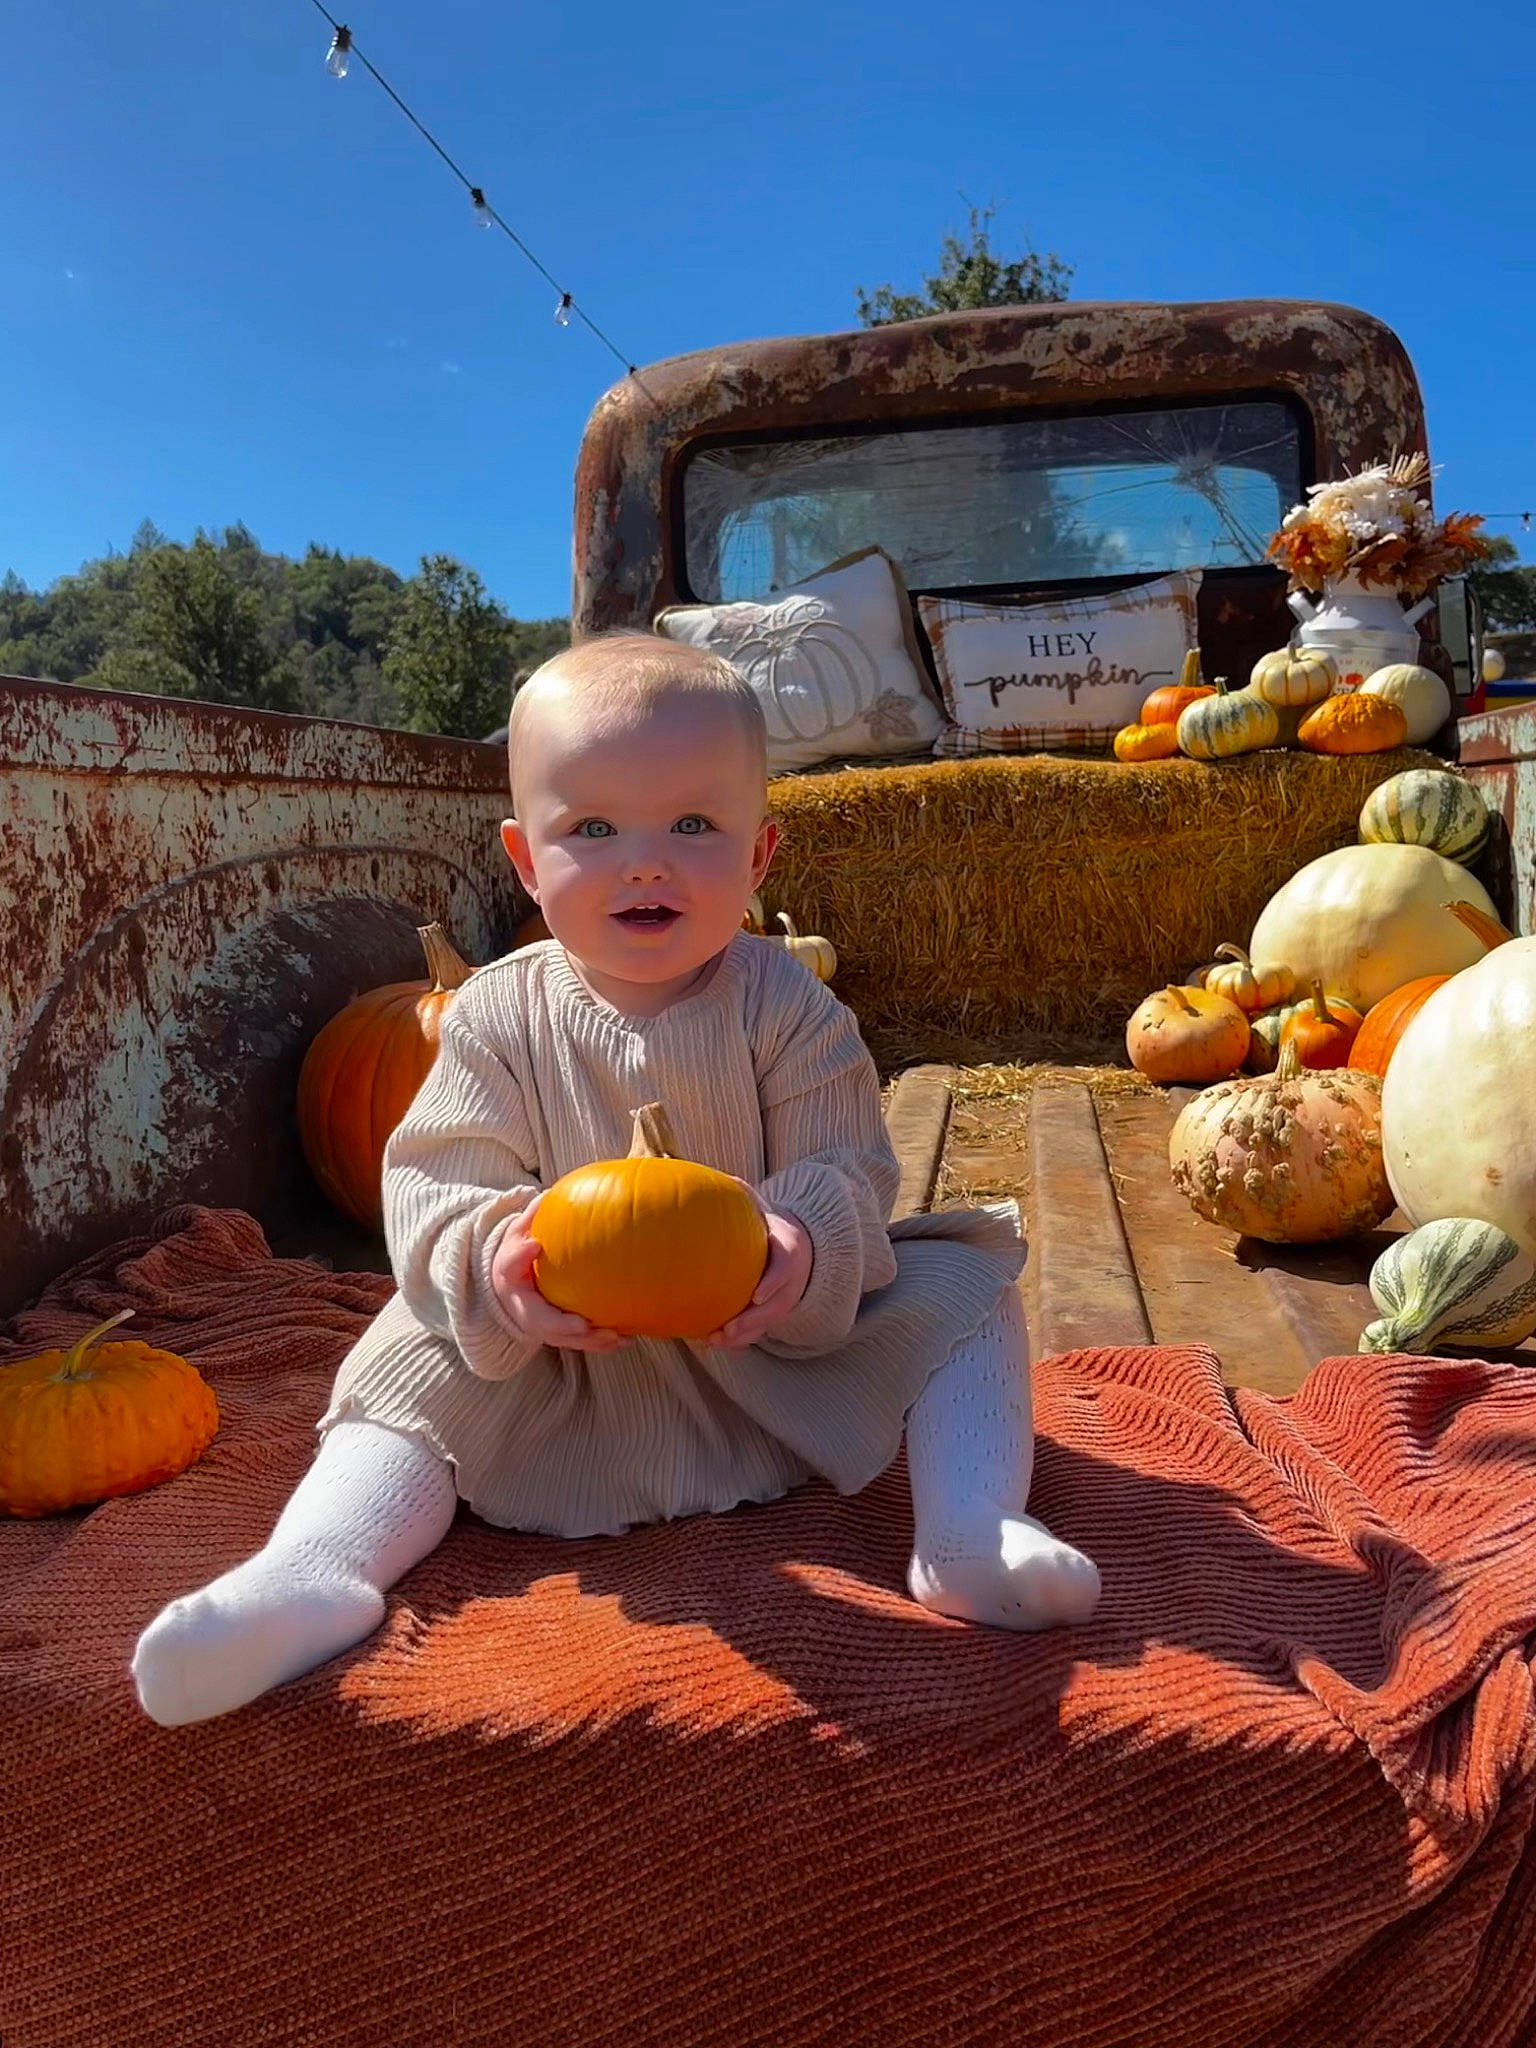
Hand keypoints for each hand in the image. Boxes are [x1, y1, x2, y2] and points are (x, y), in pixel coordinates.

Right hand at [489, 1198, 625, 1352]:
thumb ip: (531, 1218)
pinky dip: (603, 1343)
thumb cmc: (518, 1257)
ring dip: (591, 1341)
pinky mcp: (559, 1335)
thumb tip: (548, 1194)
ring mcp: (542, 1327)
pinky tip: (628, 1338)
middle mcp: (523, 1309)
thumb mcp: (517, 1234)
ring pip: (565, 1339)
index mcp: (510, 1278)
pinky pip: (581, 1342)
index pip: (510, 1265)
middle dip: (564, 1325)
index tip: (534, 1245)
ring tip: (617, 1337)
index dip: (521, 1256)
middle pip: (541, 1322)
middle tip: (584, 1325)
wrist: (508, 1290)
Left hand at [704, 1198, 812, 1348]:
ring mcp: (785, 1298)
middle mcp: (793, 1279)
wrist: (796, 1244)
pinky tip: (712, 1341)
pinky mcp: (775, 1311)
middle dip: (754, 1320)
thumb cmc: (767, 1222)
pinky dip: (739, 1339)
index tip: (756, 1296)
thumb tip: (710, 1179)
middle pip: (777, 1305)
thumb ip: (741, 1193)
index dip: (773, 1283)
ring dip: (743, 1336)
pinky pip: (760, 1330)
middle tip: (727, 1328)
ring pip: (768, 1324)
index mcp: (790, 1247)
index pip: (786, 1267)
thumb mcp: (761, 1203)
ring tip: (714, 1341)